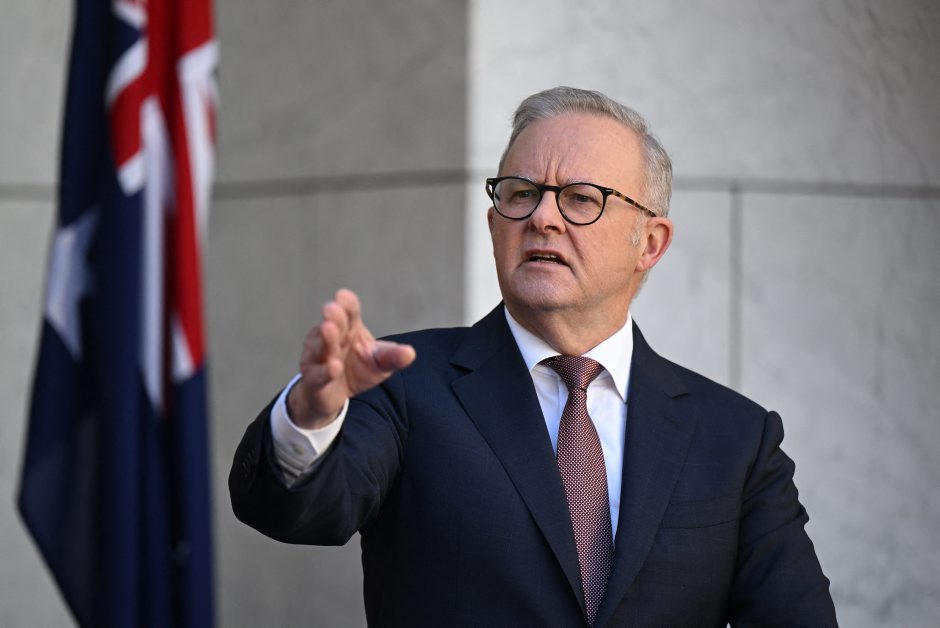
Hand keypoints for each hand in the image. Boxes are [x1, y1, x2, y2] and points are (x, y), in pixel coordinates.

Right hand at [287, 289, 415, 428]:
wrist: (336, 396)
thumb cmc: (358, 370)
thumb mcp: (381, 363)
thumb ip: (393, 357)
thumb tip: (410, 353)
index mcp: (350, 328)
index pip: (348, 311)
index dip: (346, 303)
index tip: (343, 296)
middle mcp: (332, 338)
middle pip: (333, 324)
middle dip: (334, 316)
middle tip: (332, 308)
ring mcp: (318, 357)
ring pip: (320, 346)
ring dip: (326, 339)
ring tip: (328, 328)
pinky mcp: (312, 379)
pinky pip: (317, 373)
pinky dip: (325, 370)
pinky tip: (334, 366)